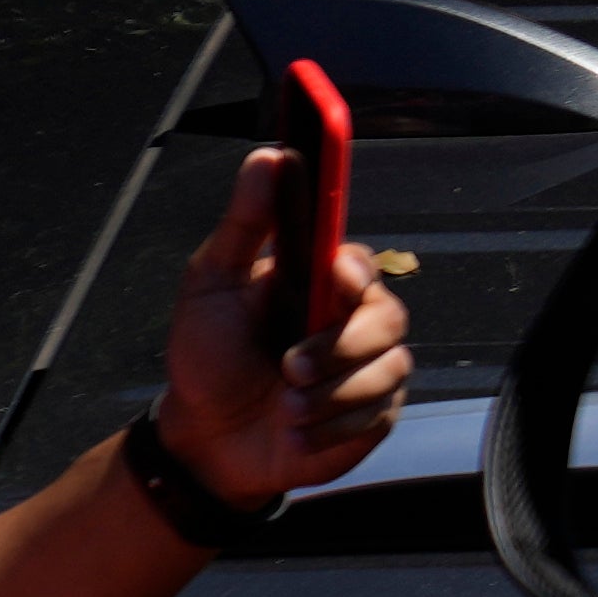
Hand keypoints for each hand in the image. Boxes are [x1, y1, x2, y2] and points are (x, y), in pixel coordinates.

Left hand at [157, 146, 415, 510]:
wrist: (208, 439)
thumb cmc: (208, 358)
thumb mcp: (213, 282)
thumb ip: (246, 222)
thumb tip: (270, 157)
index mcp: (316, 285)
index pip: (360, 264)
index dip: (353, 271)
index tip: (332, 275)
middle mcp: (350, 324)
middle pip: (389, 318)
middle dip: (340, 346)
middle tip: (290, 366)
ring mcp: (367, 371)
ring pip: (388, 369)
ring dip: (330, 393)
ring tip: (285, 406)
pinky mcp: (374, 417)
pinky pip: (378, 414)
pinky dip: (332, 426)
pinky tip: (296, 431)